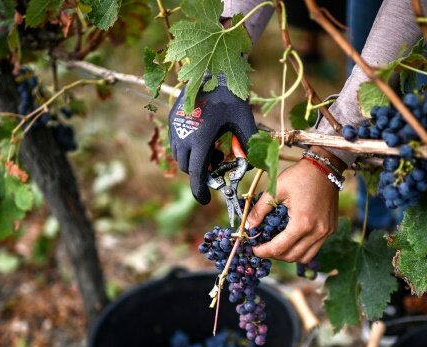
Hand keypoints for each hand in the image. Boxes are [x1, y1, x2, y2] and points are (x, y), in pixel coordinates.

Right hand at [168, 74, 256, 203]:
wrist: (212, 67)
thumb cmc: (231, 95)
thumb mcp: (244, 121)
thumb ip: (249, 145)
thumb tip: (252, 165)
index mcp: (200, 138)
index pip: (196, 173)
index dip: (200, 190)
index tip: (205, 199)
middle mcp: (183, 134)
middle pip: (187, 167)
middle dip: (200, 171)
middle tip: (218, 163)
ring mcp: (175, 126)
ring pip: (180, 155)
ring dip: (194, 159)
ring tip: (214, 148)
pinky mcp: (173, 118)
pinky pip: (177, 142)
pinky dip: (188, 147)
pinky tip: (205, 136)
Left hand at [246, 157, 339, 262]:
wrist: (324, 168)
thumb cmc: (300, 176)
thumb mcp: (276, 189)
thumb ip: (260, 209)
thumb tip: (248, 225)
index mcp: (302, 222)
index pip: (279, 248)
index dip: (263, 251)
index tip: (254, 249)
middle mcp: (317, 231)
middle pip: (292, 256)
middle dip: (274, 255)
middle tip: (263, 247)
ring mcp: (326, 232)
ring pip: (305, 257)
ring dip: (289, 255)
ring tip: (278, 246)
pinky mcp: (330, 229)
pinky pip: (314, 249)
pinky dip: (301, 249)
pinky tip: (292, 240)